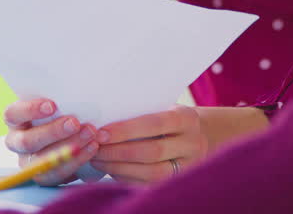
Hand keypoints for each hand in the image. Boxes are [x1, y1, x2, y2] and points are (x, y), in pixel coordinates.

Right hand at [3, 97, 100, 184]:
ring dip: (68, 148)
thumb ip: (60, 99)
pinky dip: (77, 160)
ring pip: (41, 160)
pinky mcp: (44, 176)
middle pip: (27, 141)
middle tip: (75, 123)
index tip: (52, 105)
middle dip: (53, 132)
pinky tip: (92, 147)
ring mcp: (28, 161)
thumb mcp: (59, 102)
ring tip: (90, 135)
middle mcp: (17, 141)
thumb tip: (76, 87)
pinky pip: (57, 174)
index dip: (30, 110)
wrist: (77, 134)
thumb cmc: (63, 110)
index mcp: (16, 119)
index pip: (13, 114)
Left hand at [89, 106, 207, 183]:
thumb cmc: (169, 118)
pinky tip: (110, 170)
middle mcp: (193, 144)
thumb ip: (141, 111)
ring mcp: (188, 166)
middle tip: (95, 148)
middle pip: (152, 151)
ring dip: (119, 168)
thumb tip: (102, 119)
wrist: (197, 136)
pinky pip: (149, 184)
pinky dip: (126, 178)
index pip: (154, 124)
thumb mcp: (164, 107)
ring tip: (98, 160)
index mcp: (187, 119)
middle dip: (118, 151)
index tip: (101, 133)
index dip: (126, 130)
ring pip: (151, 172)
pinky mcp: (178, 182)